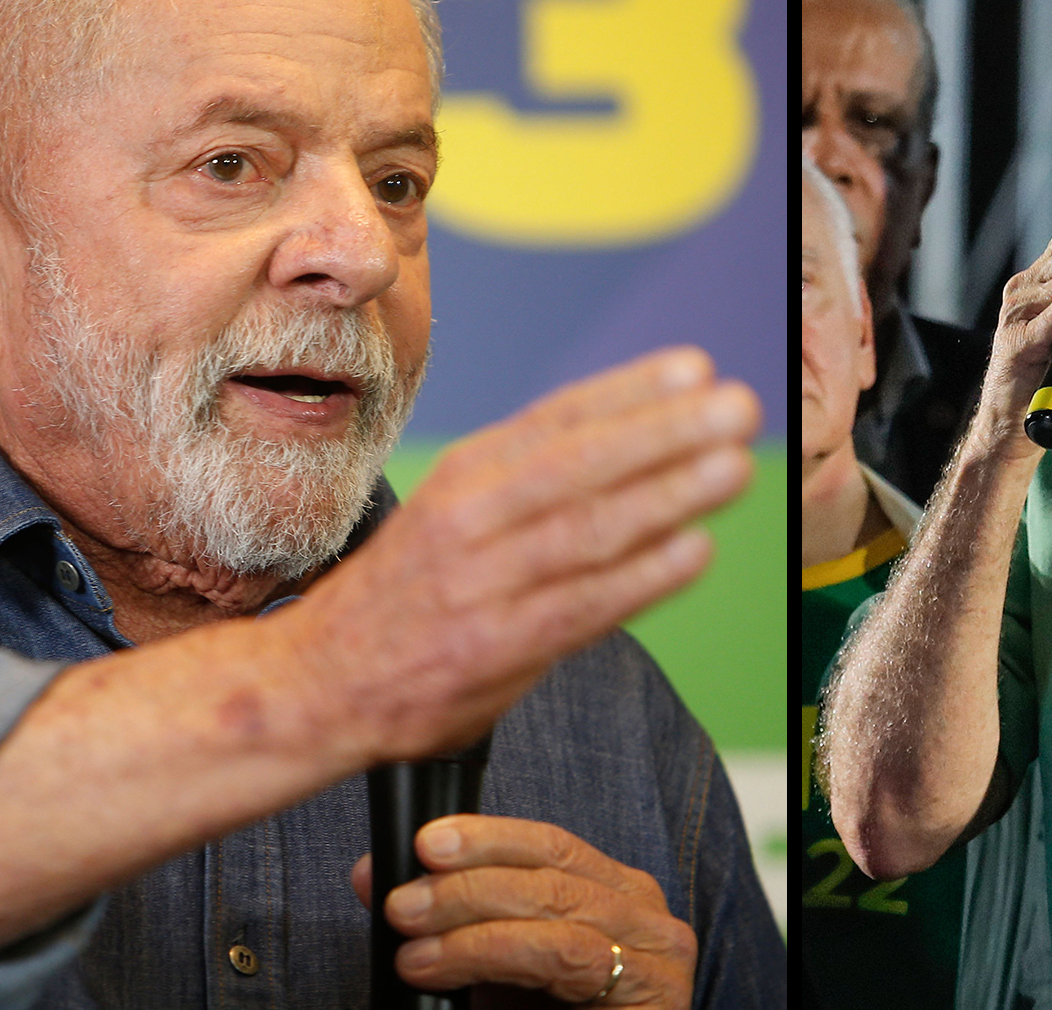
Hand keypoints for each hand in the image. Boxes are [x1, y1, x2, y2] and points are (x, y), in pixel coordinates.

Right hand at [290, 347, 758, 766]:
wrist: (316, 683)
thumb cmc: (406, 594)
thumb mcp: (453, 510)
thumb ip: (533, 479)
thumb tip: (645, 439)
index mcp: (465, 474)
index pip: (557, 419)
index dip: (630, 391)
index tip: (696, 368)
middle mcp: (470, 518)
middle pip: (579, 464)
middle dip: (665, 431)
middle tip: (736, 407)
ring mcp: (482, 584)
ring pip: (587, 528)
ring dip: (668, 495)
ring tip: (732, 467)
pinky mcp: (493, 648)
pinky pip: (581, 606)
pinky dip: (641, 578)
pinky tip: (693, 552)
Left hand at [351, 815, 695, 1006]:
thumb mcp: (492, 969)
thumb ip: (445, 923)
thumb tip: (372, 876)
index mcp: (614, 893)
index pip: (550, 845)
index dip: (486, 836)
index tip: (423, 841)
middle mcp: (645, 912)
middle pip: (552, 868)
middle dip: (466, 879)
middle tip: (401, 900)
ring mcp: (657, 949)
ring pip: (556, 905)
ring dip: (469, 913)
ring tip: (410, 931)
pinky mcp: (653, 987)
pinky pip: (565, 953)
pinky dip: (493, 950)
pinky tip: (440, 962)